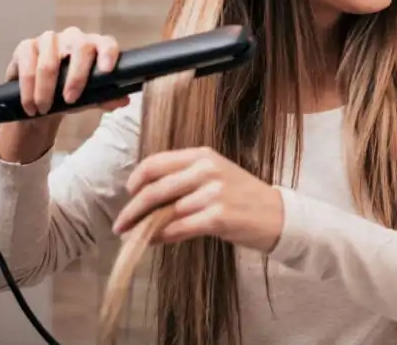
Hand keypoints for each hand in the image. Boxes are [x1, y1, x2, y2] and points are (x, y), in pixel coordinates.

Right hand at [5, 26, 130, 117]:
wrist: (41, 97)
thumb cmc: (72, 91)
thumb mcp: (90, 98)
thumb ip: (106, 98)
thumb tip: (123, 101)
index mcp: (96, 46)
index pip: (107, 44)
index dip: (108, 54)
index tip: (107, 70)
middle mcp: (74, 37)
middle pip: (80, 48)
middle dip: (76, 78)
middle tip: (70, 100)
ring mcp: (49, 39)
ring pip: (50, 62)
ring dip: (46, 90)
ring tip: (43, 110)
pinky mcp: (26, 46)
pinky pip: (27, 66)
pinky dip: (28, 90)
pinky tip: (30, 104)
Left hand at [112, 147, 284, 252]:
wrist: (276, 214)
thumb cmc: (242, 196)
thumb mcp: (215, 176)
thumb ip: (183, 179)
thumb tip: (145, 198)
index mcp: (203, 155)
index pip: (156, 162)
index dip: (137, 179)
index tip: (128, 194)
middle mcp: (207, 170)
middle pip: (155, 189)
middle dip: (132, 209)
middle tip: (120, 224)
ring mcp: (213, 193)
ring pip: (165, 212)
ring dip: (145, 227)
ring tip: (135, 236)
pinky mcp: (218, 216)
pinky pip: (178, 228)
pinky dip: (162, 237)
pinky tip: (154, 241)